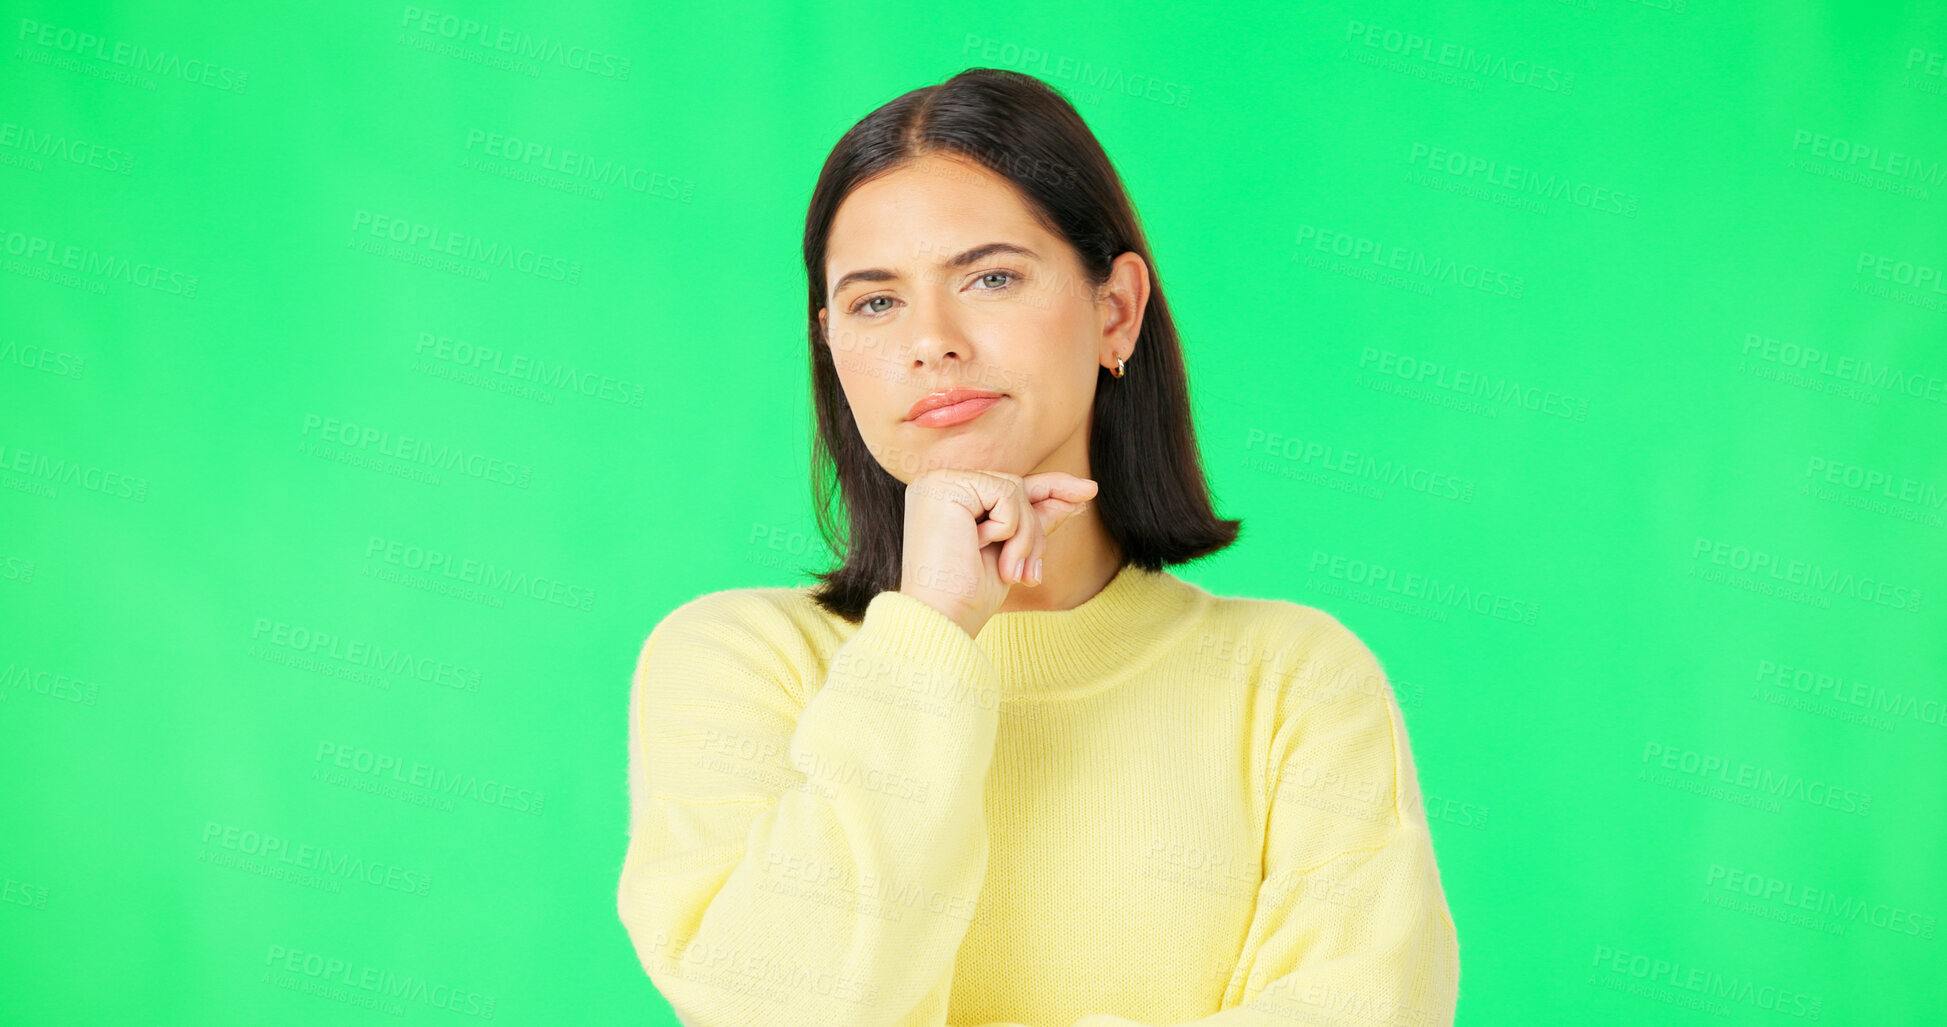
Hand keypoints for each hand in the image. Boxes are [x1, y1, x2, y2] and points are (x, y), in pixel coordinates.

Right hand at [898, 468, 1098, 637]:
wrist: (942, 619)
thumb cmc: (968, 595)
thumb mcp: (1012, 553)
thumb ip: (1035, 521)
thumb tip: (1076, 498)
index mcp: (949, 498)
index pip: (1007, 487)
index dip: (1051, 487)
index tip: (1089, 490)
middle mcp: (939, 484)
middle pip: (1015, 488)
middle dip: (1033, 532)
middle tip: (1027, 576)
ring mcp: (940, 482)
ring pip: (1015, 490)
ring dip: (1023, 536)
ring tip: (1007, 570)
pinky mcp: (946, 486)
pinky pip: (1006, 495)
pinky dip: (1008, 529)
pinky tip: (979, 548)